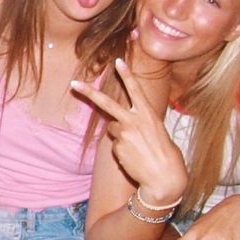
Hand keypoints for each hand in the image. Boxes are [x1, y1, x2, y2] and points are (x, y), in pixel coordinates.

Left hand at [70, 58, 185, 205]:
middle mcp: (134, 121)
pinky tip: (134, 158)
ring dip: (121, 136)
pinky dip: (122, 150)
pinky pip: (115, 145)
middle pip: (107, 104)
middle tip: (73, 84)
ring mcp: (124, 135)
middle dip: (89, 93)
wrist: (164, 179)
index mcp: (149, 114)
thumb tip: (123, 127)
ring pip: (113, 129)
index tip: (118, 61)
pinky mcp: (117, 148)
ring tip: (138, 148)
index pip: (136, 90)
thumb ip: (141, 123)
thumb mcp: (158, 132)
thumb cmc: (166, 155)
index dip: (127, 75)